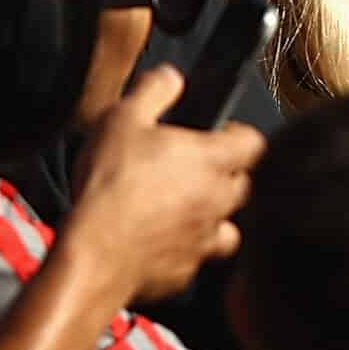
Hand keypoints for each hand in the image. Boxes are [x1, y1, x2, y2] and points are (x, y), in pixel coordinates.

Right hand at [65, 64, 264, 298]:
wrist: (95, 253)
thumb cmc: (109, 187)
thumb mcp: (122, 118)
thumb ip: (155, 90)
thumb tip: (171, 77)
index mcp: (211, 160)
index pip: (254, 142)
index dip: (239, 133)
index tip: (221, 131)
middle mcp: (217, 201)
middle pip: (243, 184)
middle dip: (225, 173)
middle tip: (192, 166)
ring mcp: (204, 240)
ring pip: (226, 225)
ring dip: (210, 215)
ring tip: (180, 208)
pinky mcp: (186, 272)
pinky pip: (196, 258)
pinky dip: (185, 249)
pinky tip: (159, 241)